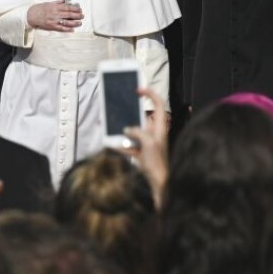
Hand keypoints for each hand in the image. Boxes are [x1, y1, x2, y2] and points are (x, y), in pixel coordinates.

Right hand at [27, 0, 83, 31]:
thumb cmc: (41, 8)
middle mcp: (55, 14)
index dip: (75, 9)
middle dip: (77, 16)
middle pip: (69, 15)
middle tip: (82, 16)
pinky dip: (67, 29)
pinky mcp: (52, 26)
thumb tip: (66, 0)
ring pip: (66, 22)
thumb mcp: (50, 3)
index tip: (80, 9)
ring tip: (80, 23)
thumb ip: (58, 2)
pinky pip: (61, 28)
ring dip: (74, 23)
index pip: (68, 7)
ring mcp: (54, 20)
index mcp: (55, 7)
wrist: (32, 15)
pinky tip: (72, 29)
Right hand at [121, 87, 168, 207]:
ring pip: (133, 131)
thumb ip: (137, 132)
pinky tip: (112, 145)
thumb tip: (127, 129)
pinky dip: (121, 146)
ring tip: (112, 125)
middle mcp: (154, 133)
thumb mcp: (148, 143)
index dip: (150, 94)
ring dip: (123, 130)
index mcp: (160, 127)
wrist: (159, 184)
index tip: (138, 89)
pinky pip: (128, 145)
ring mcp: (147, 142)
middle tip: (120, 106)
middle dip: (130, 113)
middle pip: (142, 117)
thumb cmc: (157, 163)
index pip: (158, 104)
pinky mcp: (141, 152)